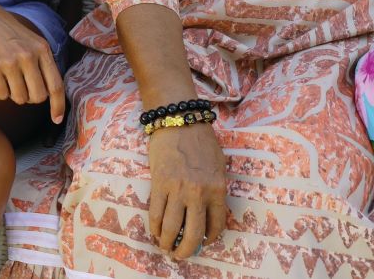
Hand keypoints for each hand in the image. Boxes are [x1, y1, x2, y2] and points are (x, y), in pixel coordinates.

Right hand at [0, 0, 65, 121]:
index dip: (58, 106)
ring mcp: (9, 62)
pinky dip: (0, 91)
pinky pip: (2, 95)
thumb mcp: (33, 41)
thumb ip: (43, 64)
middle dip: (31, 98)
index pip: (56, 85)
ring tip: (8, 77)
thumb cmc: (9, 33)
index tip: (56, 120)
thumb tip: (51, 95)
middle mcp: (28, 56)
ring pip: (19, 98)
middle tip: (23, 87)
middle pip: (38, 97)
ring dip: (14, 94)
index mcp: (42, 49)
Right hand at [146, 120, 226, 259]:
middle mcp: (198, 193)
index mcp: (217, 188)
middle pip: (192, 234)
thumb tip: (210, 213)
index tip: (204, 242)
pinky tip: (156, 232)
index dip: (210, 239)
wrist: (179, 120)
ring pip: (171, 228)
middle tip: (181, 254)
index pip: (216, 225)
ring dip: (167, 243)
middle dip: (186, 250)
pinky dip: (155, 228)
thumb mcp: (218, 165)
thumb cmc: (201, 140)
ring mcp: (177, 190)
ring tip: (166, 247)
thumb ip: (215, 189)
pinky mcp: (158, 184)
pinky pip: (155, 214)